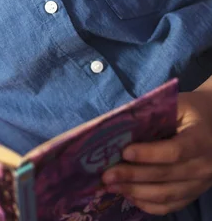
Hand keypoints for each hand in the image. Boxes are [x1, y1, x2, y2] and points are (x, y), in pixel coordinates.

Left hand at [101, 91, 211, 214]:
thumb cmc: (191, 110)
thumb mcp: (178, 104)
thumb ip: (153, 112)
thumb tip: (118, 123)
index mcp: (200, 139)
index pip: (175, 152)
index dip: (149, 154)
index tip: (124, 152)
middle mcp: (204, 166)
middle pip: (166, 176)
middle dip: (133, 176)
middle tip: (107, 175)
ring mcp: (200, 183)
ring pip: (167, 195)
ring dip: (136, 192)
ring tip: (111, 186)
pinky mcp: (194, 193)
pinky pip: (171, 205)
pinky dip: (148, 204)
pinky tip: (128, 195)